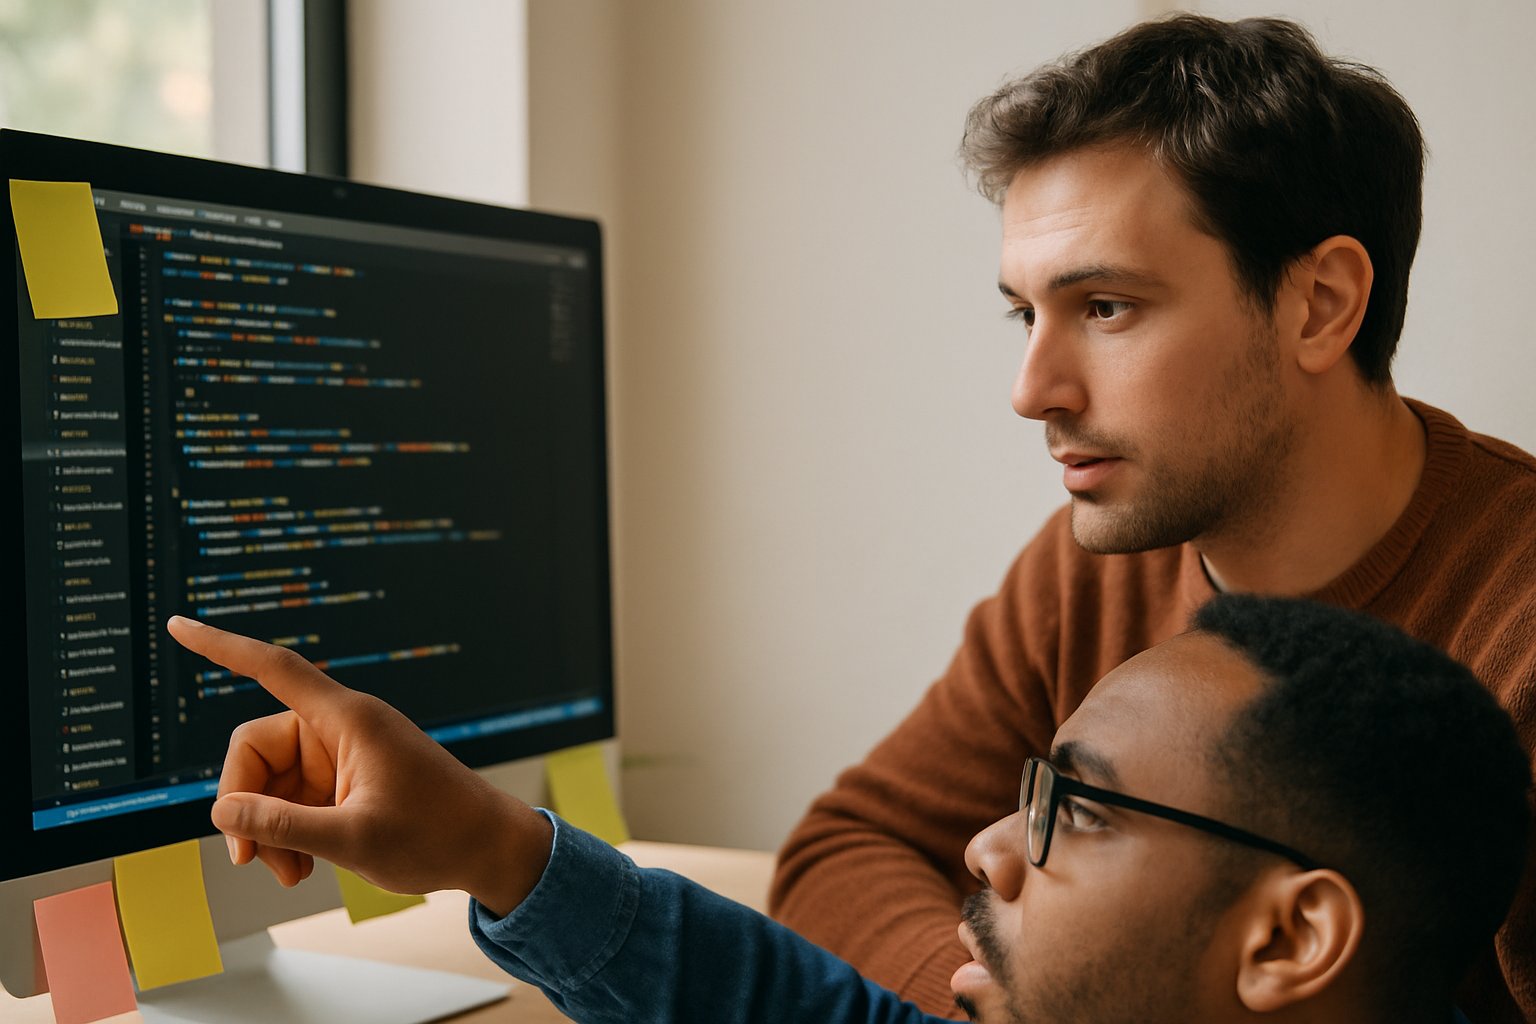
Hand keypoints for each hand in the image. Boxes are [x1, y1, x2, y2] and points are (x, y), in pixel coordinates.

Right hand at [166, 616, 551, 916]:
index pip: (273, 669)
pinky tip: (305, 867)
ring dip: (270, 831)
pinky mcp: (344, 781)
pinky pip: (292, 799)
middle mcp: (339, 728)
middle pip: (256, 749)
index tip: (179, 626)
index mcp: (347, 719)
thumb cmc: (436, 836)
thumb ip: (282, 826)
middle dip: (246, 807)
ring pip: (270, 783)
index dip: (222, 647)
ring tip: (294, 875)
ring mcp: (340, 755)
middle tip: (251, 861)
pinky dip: (289, 834)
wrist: (487, 850)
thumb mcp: (352, 839)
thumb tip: (222, 812)